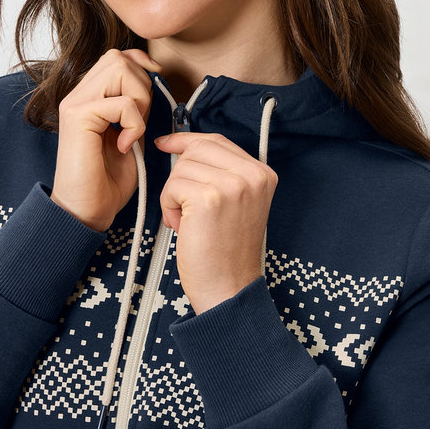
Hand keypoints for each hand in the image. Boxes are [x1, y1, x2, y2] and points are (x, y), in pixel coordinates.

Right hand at [51, 48, 160, 231]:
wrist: (86, 211)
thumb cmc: (107, 180)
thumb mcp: (130, 135)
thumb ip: (136, 109)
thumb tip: (152, 86)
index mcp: (89, 96)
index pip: (116, 56)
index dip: (140, 61)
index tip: (155, 81)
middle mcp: (78, 95)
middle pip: (118, 57)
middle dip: (141, 85)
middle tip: (140, 120)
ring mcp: (75, 103)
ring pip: (119, 70)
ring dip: (138, 101)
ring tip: (132, 131)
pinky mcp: (77, 117)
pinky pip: (121, 102)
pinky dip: (134, 123)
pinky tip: (125, 146)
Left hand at [156, 132, 276, 313]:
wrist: (229, 289)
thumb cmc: (226, 252)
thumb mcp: (236, 203)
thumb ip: (220, 172)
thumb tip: (180, 146)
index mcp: (262, 174)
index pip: (217, 140)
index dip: (187, 140)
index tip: (167, 143)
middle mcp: (252, 175)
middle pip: (197, 148)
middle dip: (180, 174)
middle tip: (182, 203)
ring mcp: (232, 185)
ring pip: (181, 168)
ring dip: (174, 195)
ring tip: (189, 222)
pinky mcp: (209, 198)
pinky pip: (172, 186)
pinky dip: (168, 207)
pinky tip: (183, 227)